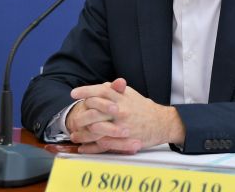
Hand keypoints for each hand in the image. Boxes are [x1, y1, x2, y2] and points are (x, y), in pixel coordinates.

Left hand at [68, 78, 184, 153]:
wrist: (162, 123)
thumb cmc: (145, 109)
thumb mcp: (131, 95)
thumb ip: (116, 90)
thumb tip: (102, 86)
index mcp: (122, 98)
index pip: (100, 91)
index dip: (85, 91)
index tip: (74, 93)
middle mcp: (120, 110)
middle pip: (95, 110)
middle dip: (81, 114)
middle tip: (72, 118)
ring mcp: (121, 126)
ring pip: (96, 129)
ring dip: (83, 132)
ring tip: (74, 134)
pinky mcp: (123, 140)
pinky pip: (104, 144)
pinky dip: (91, 147)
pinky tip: (83, 147)